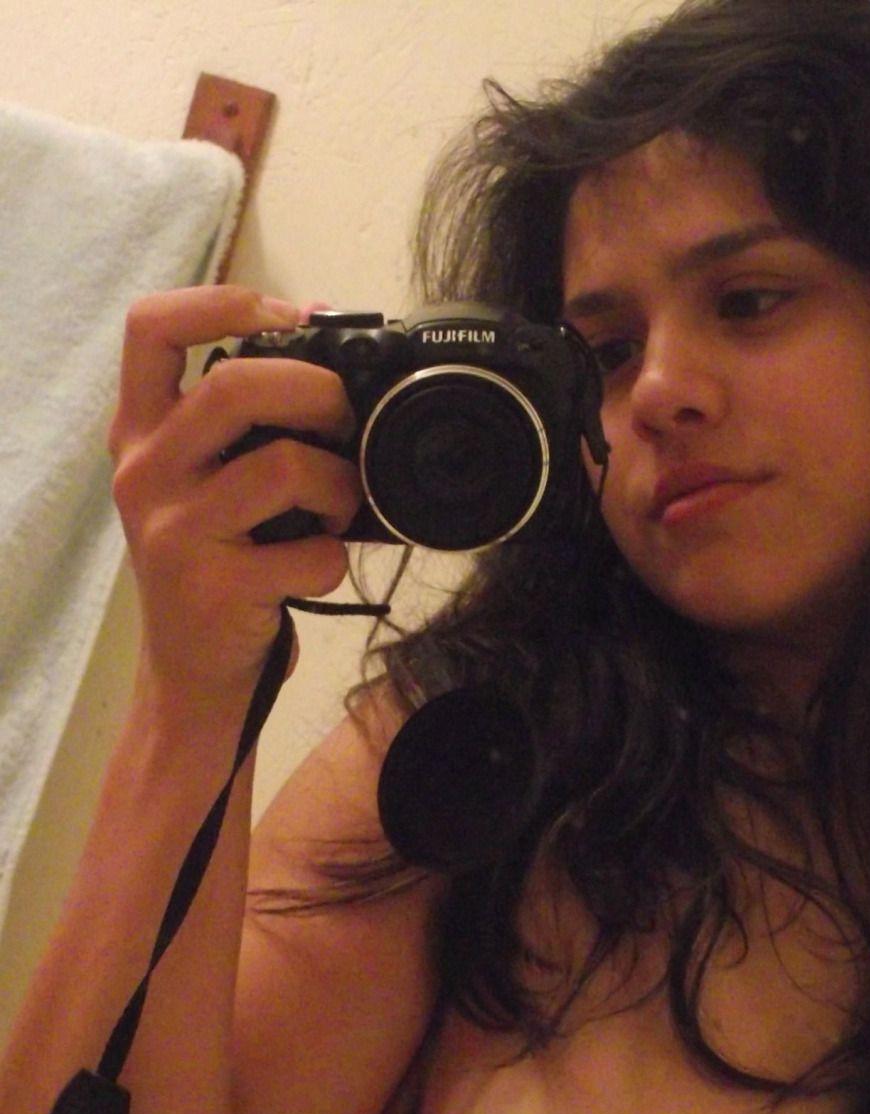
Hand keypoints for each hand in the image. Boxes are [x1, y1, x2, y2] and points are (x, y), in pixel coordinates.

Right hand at [109, 285, 360, 716]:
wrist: (190, 675)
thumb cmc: (214, 566)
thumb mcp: (201, 486)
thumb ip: (242, 428)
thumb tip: (328, 356)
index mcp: (141, 433)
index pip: (149, 329)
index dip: (222, 302)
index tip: (288, 314)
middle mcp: (145, 473)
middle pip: (236, 387)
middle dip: (318, 393)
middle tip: (347, 420)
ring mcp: (175, 531)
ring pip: (284, 466)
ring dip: (340, 483)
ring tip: (339, 506)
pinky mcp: (215, 588)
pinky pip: (311, 552)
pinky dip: (334, 557)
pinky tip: (316, 567)